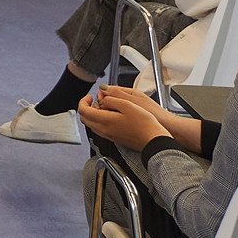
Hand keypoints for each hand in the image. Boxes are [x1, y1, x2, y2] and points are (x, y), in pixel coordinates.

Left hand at [79, 83, 198, 152]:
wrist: (155, 141)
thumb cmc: (145, 124)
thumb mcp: (128, 104)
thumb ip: (111, 99)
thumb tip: (101, 96)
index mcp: (104, 120)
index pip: (83, 111)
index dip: (83, 101)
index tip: (90, 96)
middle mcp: (104, 130)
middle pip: (85, 118)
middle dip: (88, 107)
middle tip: (97, 100)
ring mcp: (109, 136)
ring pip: (93, 124)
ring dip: (95, 114)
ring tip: (107, 106)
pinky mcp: (116, 139)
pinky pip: (102, 129)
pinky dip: (102, 120)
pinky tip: (113, 115)